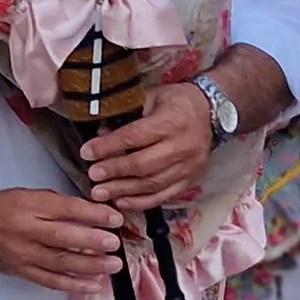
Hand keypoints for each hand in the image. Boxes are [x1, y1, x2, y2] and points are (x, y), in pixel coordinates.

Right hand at [0, 188, 125, 290]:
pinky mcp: (23, 272)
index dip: (92, 214)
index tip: (115, 218)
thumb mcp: (29, 195)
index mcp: (29, 206)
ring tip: (113, 265)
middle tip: (115, 244)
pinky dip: (73, 284)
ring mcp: (24, 255)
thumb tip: (94, 213)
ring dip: (89, 266)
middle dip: (92, 242)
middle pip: (62, 238)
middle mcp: (25, 231)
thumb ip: (58, 204)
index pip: (65, 209)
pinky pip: (51, 281)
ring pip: (60, 263)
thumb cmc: (4, 208)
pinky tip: (94, 284)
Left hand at [81, 82, 215, 207]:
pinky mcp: (191, 179)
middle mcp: (182, 146)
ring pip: (152, 184)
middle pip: (142, 164)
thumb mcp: (152, 97)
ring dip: (123, 190)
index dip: (108, 146)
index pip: (134, 137)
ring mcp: (189, 166)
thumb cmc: (178, 102)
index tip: (87, 152)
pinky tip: (122, 201)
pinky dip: (141, 201)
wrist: (212, 112)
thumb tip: (100, 134)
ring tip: (100, 192)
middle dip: (114, 171)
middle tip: (92, 176)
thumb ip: (127, 115)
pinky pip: (164, 196)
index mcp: (171, 121)